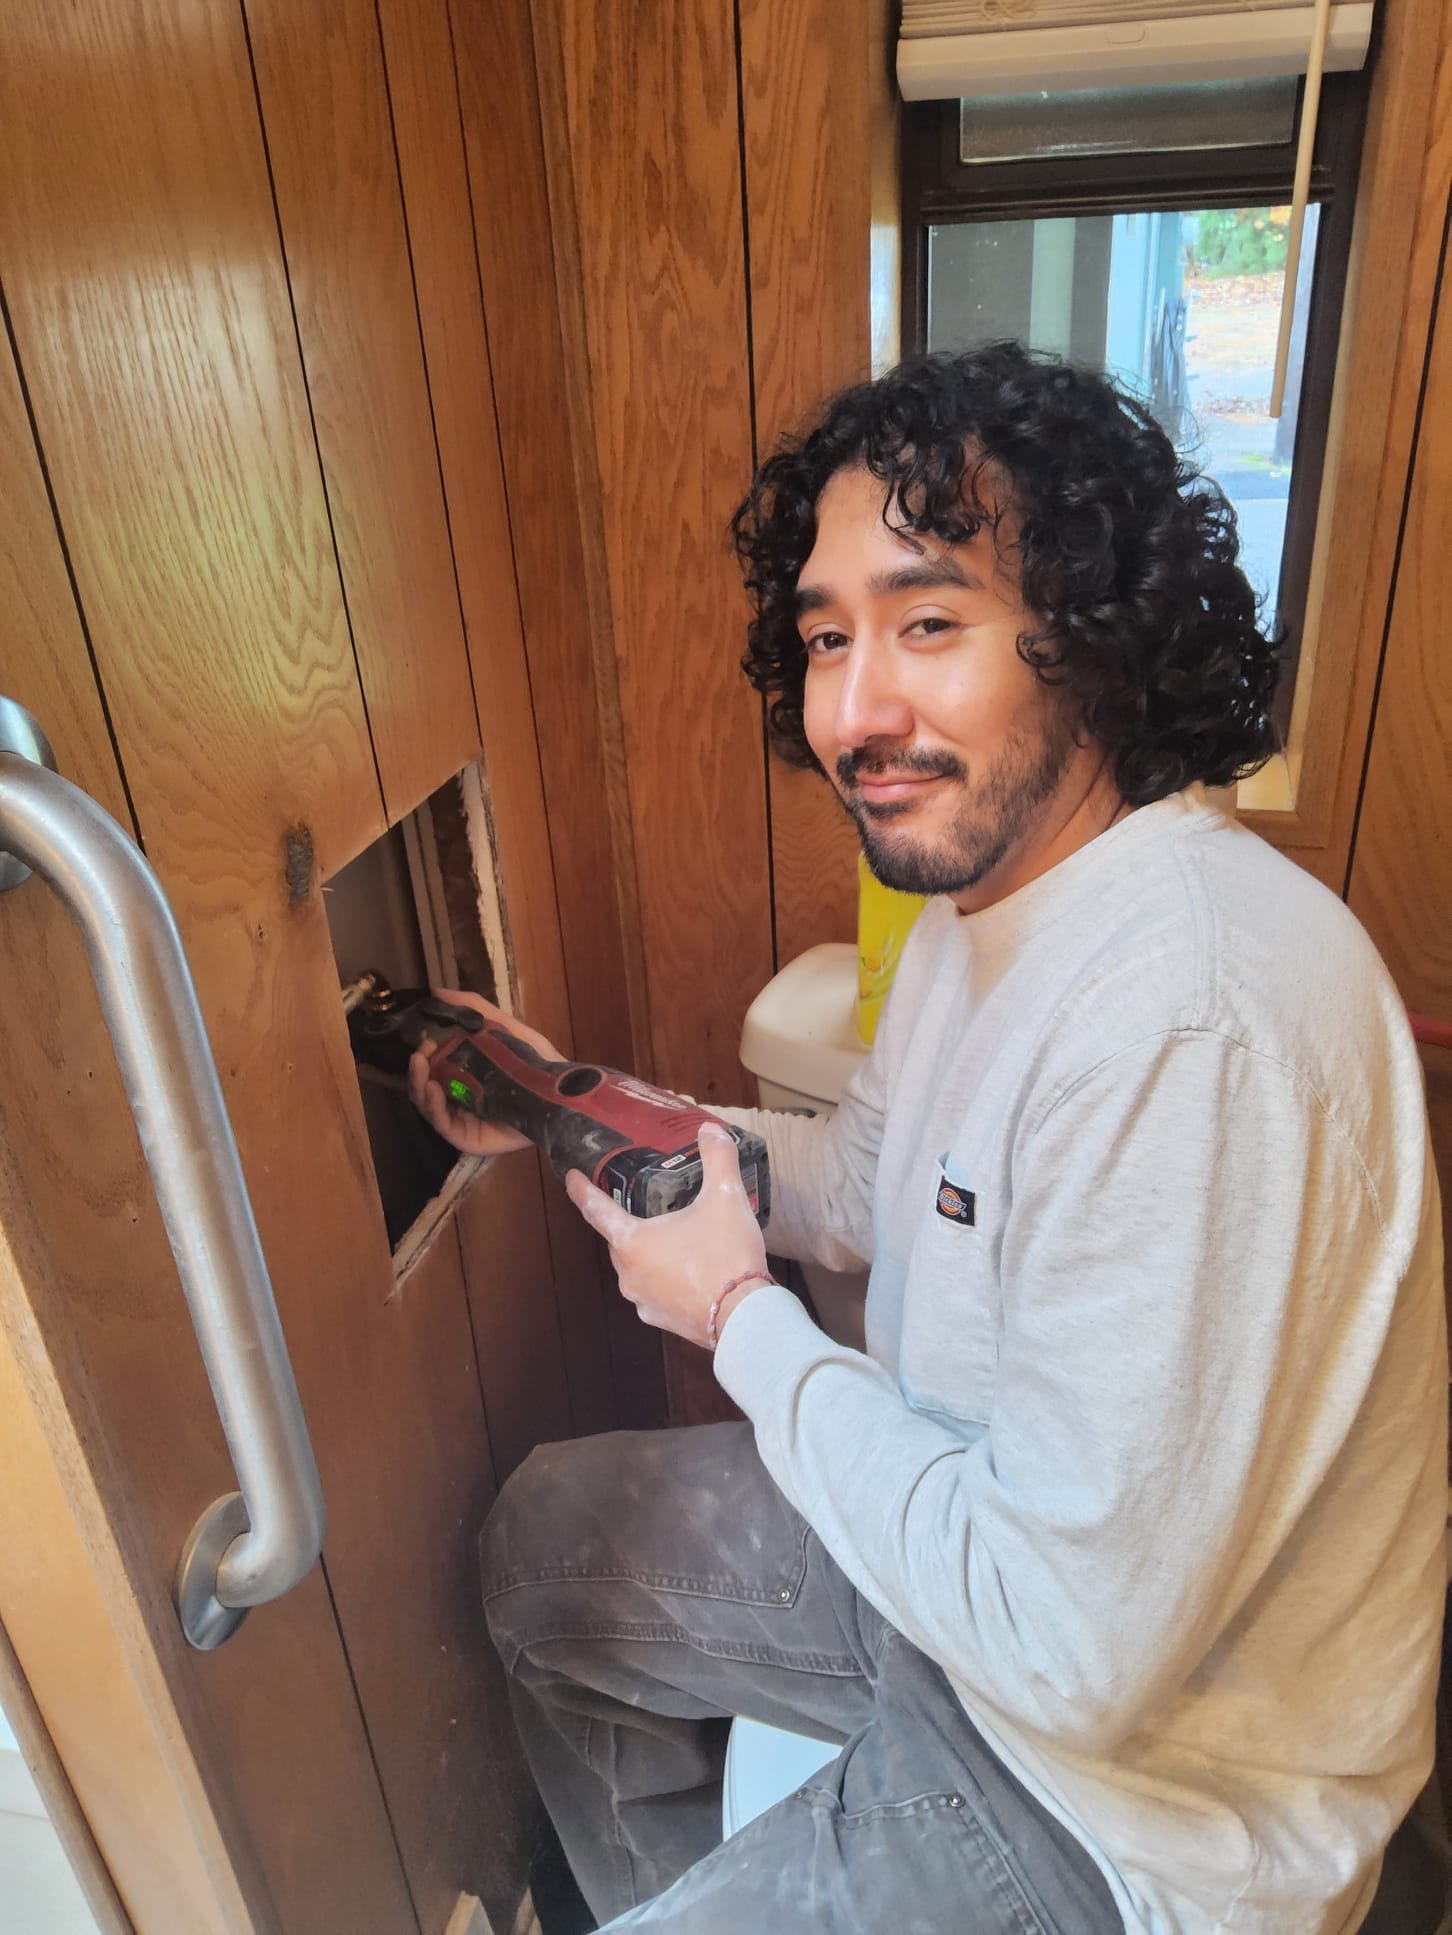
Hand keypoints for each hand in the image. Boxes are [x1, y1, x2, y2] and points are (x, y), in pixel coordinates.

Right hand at [407, 987, 563, 1157]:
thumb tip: (437, 990)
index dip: (421, 1055)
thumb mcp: (504, 1028)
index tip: (420, 1039)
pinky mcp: (467, 1139)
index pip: (429, 1068)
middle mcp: (456, 1099)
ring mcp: (461, 1120)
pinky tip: (433, 1090)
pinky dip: (433, 1108)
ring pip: (427, 1107)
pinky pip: (442, 1126)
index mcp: (460, 1076)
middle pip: (423, 1089)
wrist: (560, 1093)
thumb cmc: (535, 1062)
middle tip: (419, 1054)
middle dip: (416, 1071)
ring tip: (422, 1066)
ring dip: (419, 1086)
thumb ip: (475, 1008)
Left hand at [565, 1124, 769, 1348]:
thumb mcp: (725, 1197)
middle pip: (619, 1240)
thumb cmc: (726, 1255)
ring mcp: (643, 1300)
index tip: (570, 1178)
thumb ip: (717, 1157)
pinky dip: (665, 1279)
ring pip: (637, 1268)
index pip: (596, 1210)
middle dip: (630, 1224)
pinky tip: (689, 1273)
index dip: (581, 1190)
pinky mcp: (661, 1320)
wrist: (744, 1317)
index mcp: (632, 1241)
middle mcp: (629, 1273)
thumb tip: (711, 1130)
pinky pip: (655, 1292)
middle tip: (649, 1209)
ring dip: (650, 1254)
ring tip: (677, 1241)